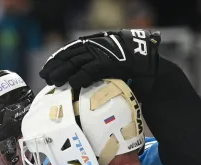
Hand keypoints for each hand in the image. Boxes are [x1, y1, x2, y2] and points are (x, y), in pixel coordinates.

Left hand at [39, 29, 160, 89]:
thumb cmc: (134, 75)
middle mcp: (101, 46)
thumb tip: (77, 79)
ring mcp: (107, 54)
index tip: (48, 68)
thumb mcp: (112, 69)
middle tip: (44, 76)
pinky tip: (71, 84)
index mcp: (100, 44)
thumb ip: (96, 69)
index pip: (74, 48)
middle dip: (57, 65)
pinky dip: (81, 76)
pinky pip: (92, 69)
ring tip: (53, 81)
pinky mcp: (113, 63)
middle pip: (72, 54)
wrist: (155, 73)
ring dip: (63, 72)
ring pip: (78, 61)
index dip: (59, 58)